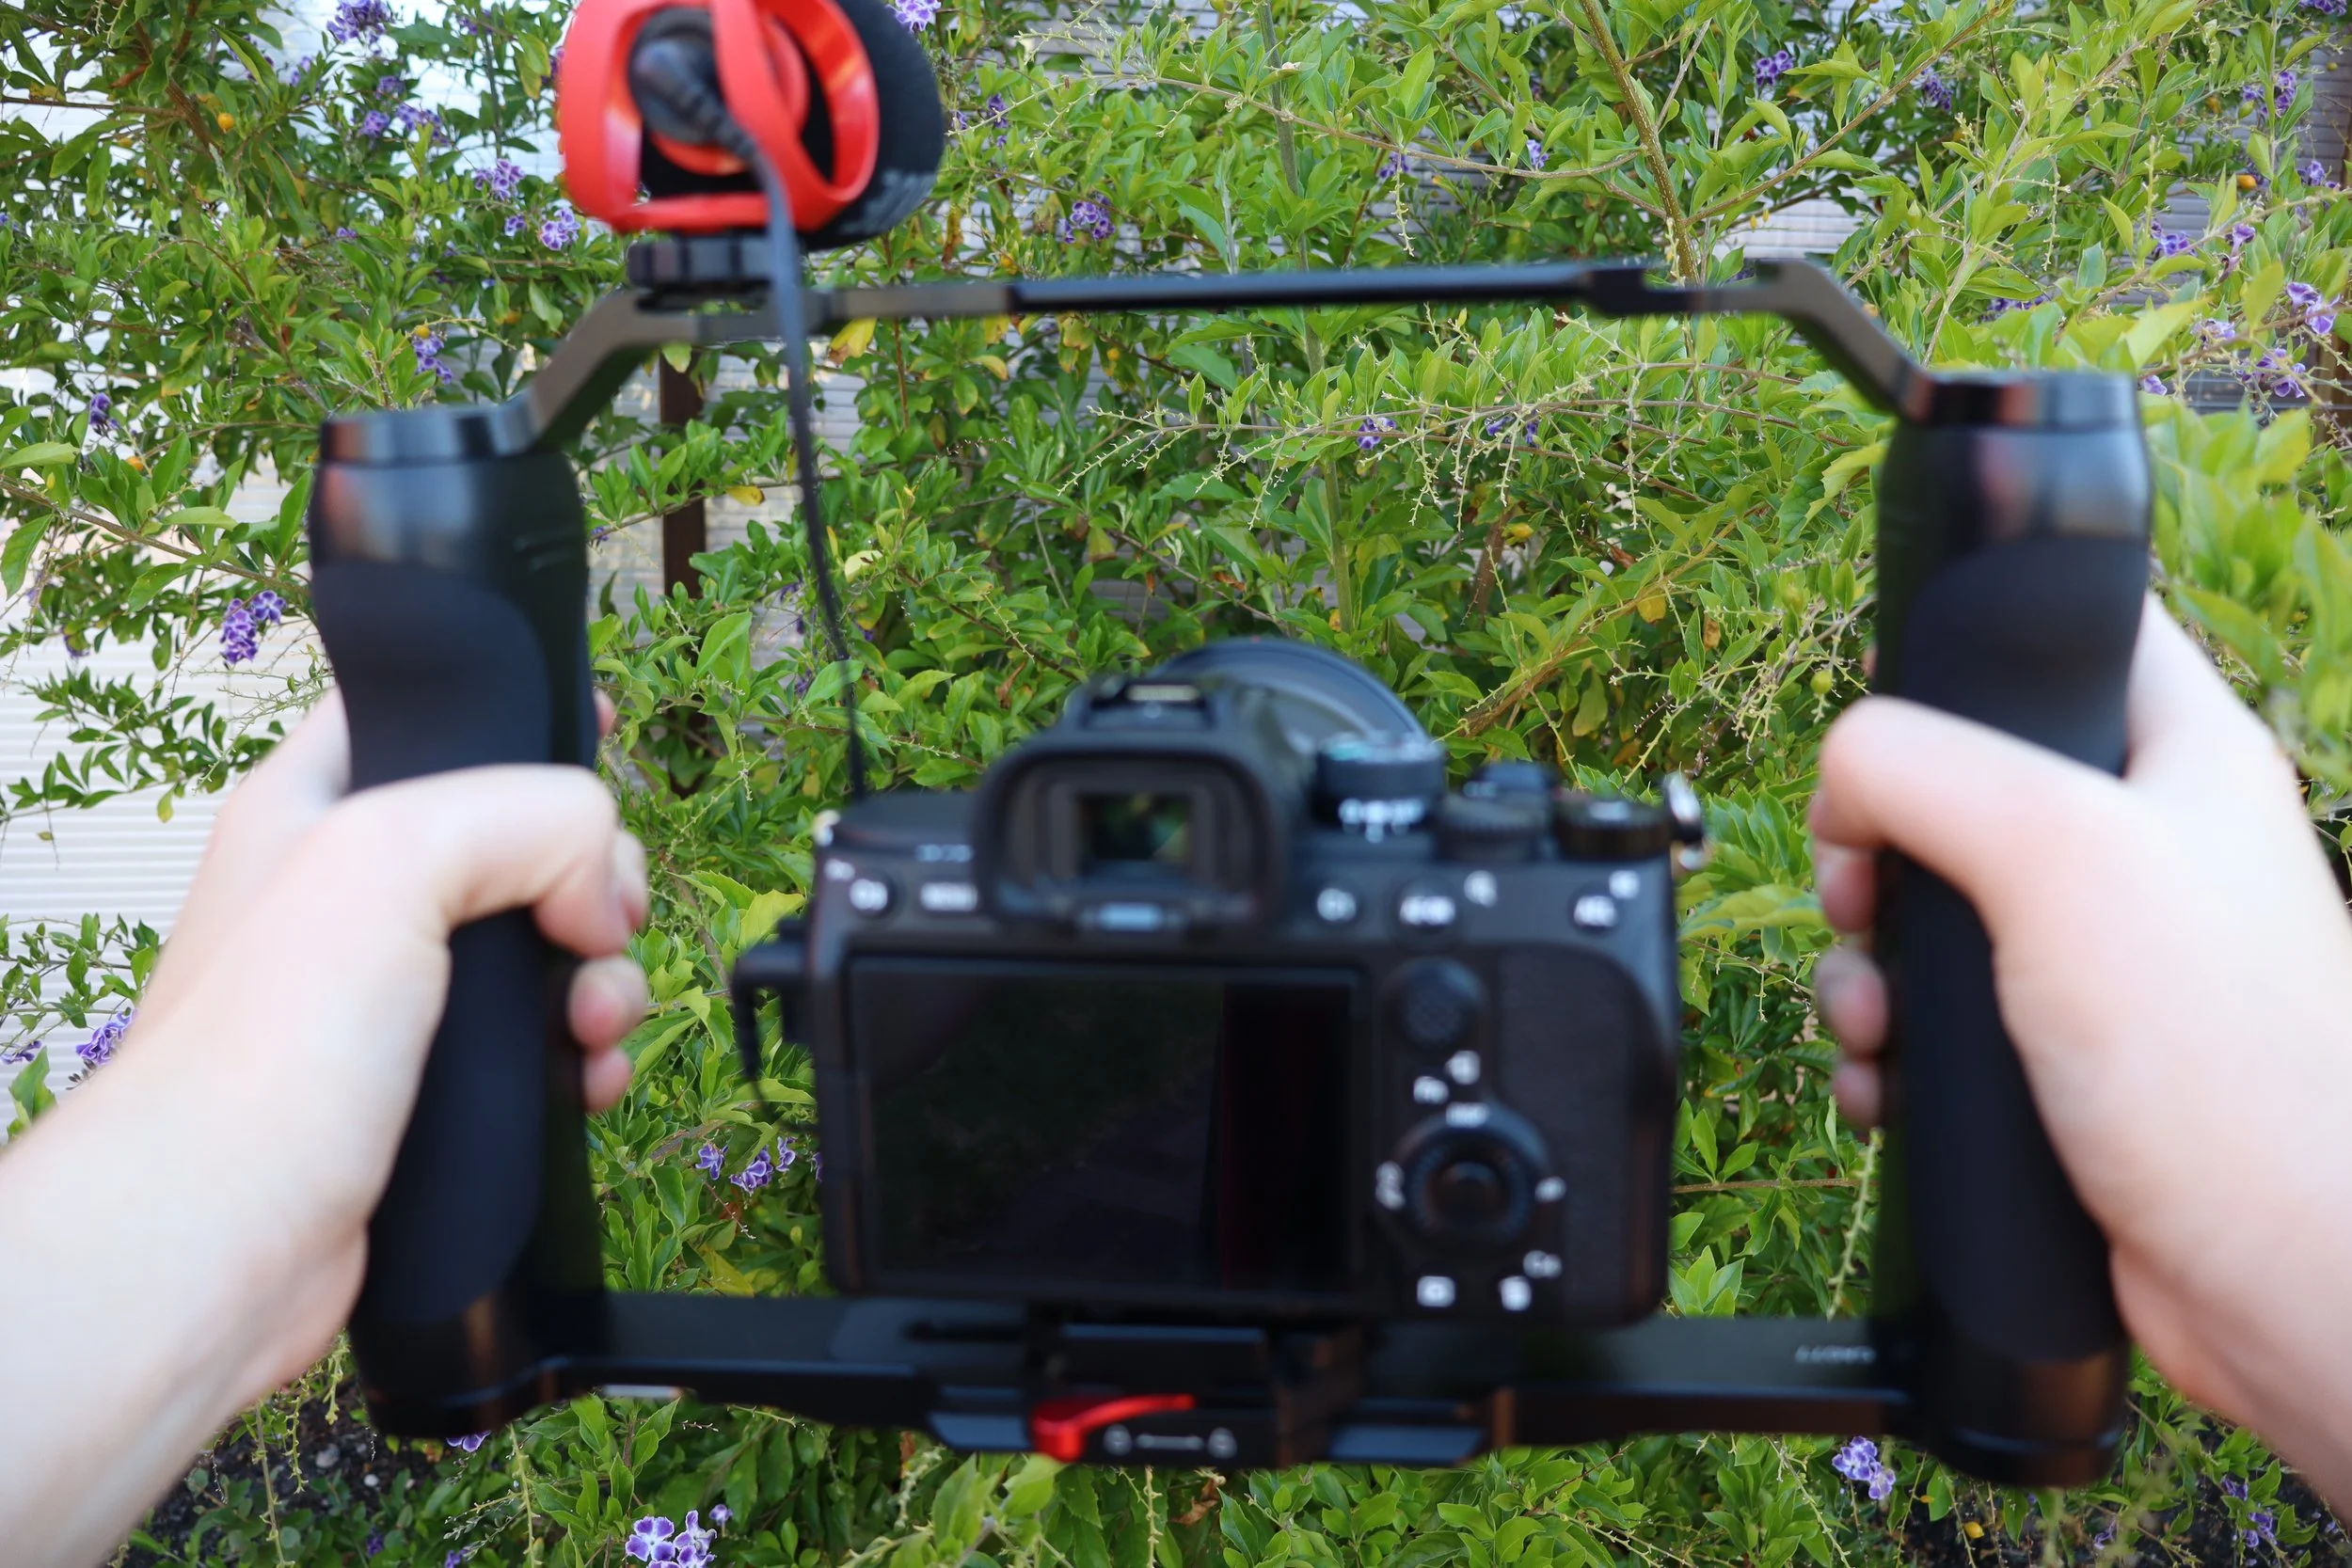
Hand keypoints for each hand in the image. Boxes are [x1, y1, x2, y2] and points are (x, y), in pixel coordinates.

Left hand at [0, 691, 648, 1566]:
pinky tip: (589, 1079)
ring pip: (551, 948)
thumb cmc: (263, 1055)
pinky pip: (547, 1044)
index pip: (432, 715)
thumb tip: (603, 893)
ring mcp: (396, 996)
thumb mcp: (394, 857)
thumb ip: (533, 818)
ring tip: (594, 1026)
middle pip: (525, 838)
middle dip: (597, 878)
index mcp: (317, 806)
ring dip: (606, 979)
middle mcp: (354, 894)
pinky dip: (588, 1056)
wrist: (222, 1247)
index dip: (522, 720)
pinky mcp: (435, 1086)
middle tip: (597, 924)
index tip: (598, 739)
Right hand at [1810, 603, 2351, 1502]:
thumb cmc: (2219, 1062)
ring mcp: (2101, 960)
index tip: (1891, 704)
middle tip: (1862, 891)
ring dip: (1863, 964)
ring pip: (1927, 914)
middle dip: (1874, 843)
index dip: (1967, 648)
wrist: (2278, 1277)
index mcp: (2181, 756)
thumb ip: (1922, 768)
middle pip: (1957, 784)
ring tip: (1872, 1019)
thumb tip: (1842, 775)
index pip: (2072, 633)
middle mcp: (2143, 847)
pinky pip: (1933, 1022)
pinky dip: (1887, 1050)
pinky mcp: (2059, 1059)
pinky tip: (1885, 1083)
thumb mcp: (2054, 850)